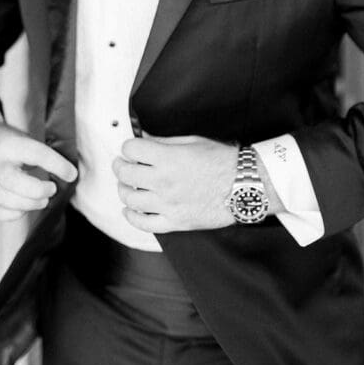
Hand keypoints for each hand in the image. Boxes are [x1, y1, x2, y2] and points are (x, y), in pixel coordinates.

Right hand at [0, 123, 76, 221]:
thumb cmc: (6, 141)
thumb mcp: (22, 137)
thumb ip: (41, 153)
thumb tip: (68, 174)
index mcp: (8, 145)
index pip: (35, 154)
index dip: (57, 165)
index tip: (71, 174)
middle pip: (15, 183)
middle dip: (39, 190)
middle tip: (52, 189)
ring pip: (5, 200)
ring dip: (29, 204)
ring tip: (42, 200)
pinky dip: (12, 214)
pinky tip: (23, 208)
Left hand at [112, 135, 238, 233]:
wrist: (244, 186)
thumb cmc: (224, 162)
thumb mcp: (193, 141)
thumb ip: (165, 142)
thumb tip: (146, 141)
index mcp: (168, 158)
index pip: (131, 149)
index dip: (128, 147)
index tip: (131, 149)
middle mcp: (164, 181)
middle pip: (126, 173)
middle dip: (120, 165)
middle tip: (121, 164)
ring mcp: (168, 204)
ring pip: (130, 199)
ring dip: (123, 189)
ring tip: (127, 185)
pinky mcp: (175, 222)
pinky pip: (144, 223)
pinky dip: (132, 216)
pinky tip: (130, 210)